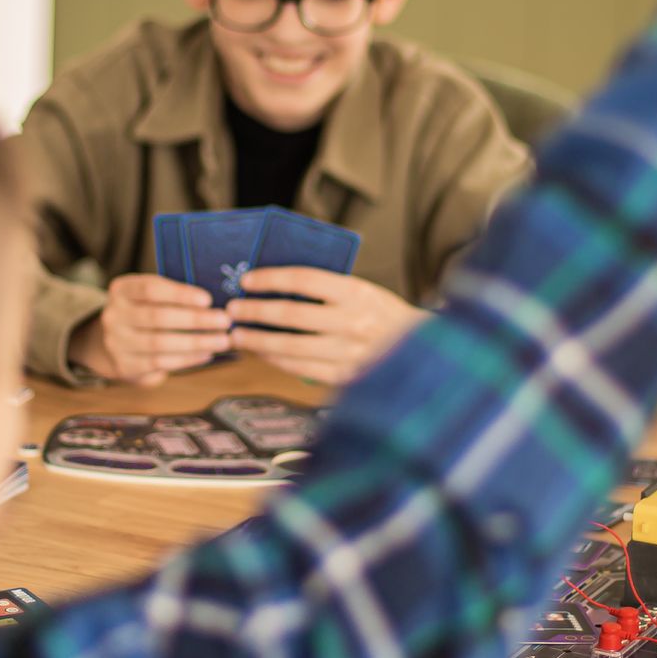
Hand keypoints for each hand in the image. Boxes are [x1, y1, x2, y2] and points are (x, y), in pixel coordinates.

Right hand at [69, 274, 232, 386]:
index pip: (151, 288)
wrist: (114, 343)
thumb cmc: (145, 313)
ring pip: (160, 343)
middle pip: (157, 317)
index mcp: (122, 289)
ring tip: (222, 340)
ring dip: (196, 342)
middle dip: (195, 319)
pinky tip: (206, 354)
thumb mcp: (150, 297)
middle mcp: (114, 315)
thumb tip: (214, 302)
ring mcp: (116, 342)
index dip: (180, 294)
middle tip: (224, 321)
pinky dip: (187, 359)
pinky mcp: (124, 365)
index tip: (208, 299)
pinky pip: (160, 363)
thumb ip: (174, 296)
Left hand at [226, 269, 425, 384]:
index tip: (247, 280)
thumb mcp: (363, 292)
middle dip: (255, 312)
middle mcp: (353, 323)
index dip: (271, 279)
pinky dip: (276, 361)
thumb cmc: (383, 315)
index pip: (304, 280)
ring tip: (237, 335)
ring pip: (291, 348)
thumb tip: (275, 287)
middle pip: (292, 315)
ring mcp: (349, 353)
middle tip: (232, 309)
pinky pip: (301, 370)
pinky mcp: (346, 378)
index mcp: (357, 293)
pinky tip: (261, 353)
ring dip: (258, 341)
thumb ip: (327, 290)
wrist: (425, 350)